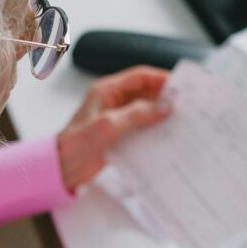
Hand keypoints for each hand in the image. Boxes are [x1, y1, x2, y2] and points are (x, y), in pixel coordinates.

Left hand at [57, 66, 171, 191]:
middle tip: (186, 106)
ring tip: (181, 122)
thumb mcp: (109, 126)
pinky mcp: (119, 135)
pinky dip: (154, 130)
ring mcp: (116, 119)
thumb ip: (138, 114)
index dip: (162, 79)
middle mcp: (113, 101)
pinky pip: (141, 128)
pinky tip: (166, 137)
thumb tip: (165, 106)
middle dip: (165, 98)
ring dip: (161, 115)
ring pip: (145, 111)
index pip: (140, 76)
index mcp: (107, 90)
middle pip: (146, 92)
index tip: (181, 88)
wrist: (60, 171)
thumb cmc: (75, 146)